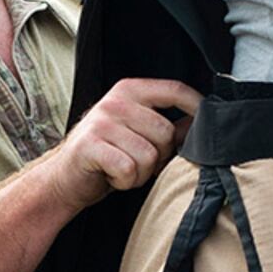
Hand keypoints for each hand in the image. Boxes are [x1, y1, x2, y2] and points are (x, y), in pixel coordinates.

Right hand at [46, 78, 202, 214]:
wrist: (64, 178)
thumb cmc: (106, 156)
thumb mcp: (138, 135)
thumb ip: (168, 127)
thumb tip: (202, 124)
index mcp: (130, 90)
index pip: (175, 89)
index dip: (197, 106)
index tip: (207, 123)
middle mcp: (116, 101)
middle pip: (166, 132)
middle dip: (159, 157)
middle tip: (137, 161)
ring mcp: (101, 122)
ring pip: (149, 155)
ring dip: (141, 173)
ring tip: (123, 168)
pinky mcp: (90, 145)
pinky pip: (129, 169)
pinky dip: (125, 181)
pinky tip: (112, 176)